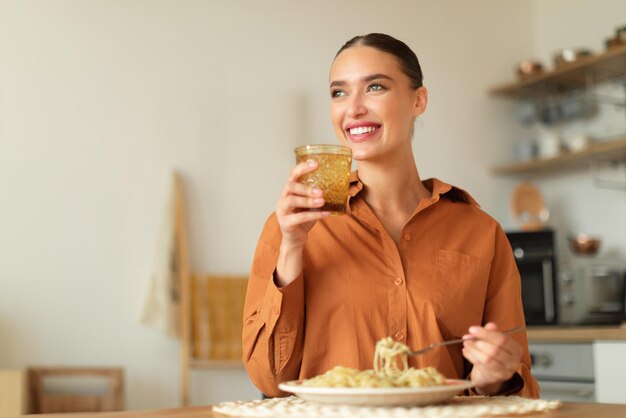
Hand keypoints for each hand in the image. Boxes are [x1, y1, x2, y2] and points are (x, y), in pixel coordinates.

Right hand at [274, 160, 329, 286]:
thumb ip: (319, 194)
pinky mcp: (286, 224)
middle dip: (305, 187)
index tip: (316, 164)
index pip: (292, 175)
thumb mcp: (311, 204)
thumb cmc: (304, 218)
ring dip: (308, 200)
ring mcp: (282, 211)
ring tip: (322, 201)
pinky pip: (299, 218)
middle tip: (321, 190)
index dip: (302, 168)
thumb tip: (342, 184)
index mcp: (289, 191)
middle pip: (290, 187)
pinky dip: (314, 215)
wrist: (296, 239)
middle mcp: (283, 199)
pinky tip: (326, 213)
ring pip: (292, 201)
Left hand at [462, 322, 522, 394]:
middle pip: (494, 350)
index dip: (486, 334)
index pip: (502, 340)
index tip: (472, 329)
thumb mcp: (494, 340)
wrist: (491, 373)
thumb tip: (490, 325)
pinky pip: (480, 366)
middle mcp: (514, 362)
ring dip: (472, 350)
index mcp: (516, 349)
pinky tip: (466, 351)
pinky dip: (470, 357)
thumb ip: (492, 332)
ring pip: (486, 359)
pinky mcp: (494, 378)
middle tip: (466, 337)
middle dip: (477, 342)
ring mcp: (505, 372)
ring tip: (465, 344)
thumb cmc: (494, 352)